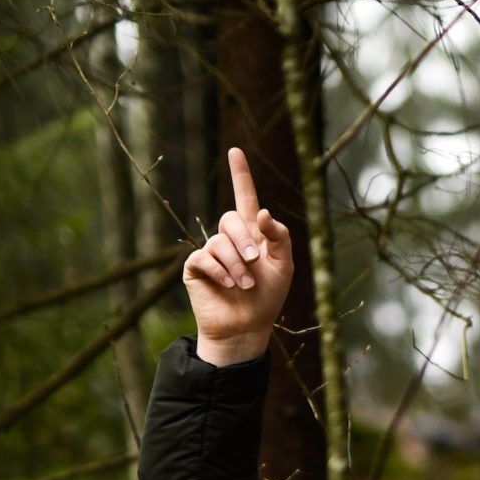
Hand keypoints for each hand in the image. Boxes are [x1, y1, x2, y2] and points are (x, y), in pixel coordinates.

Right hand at [183, 146, 293, 364]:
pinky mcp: (196, 268)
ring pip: (219, 242)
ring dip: (236, 265)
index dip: (240, 174)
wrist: (247, 328)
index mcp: (252, 234)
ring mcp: (211, 252)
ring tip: (244, 285)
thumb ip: (278, 237)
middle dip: (245, 241)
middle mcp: (230, 239)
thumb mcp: (283, 266)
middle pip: (231, 219)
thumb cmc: (268, 299)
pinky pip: (204, 257)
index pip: (244, 197)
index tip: (235, 150)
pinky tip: (228, 285)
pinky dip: (219, 271)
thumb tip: (261, 212)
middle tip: (254, 263)